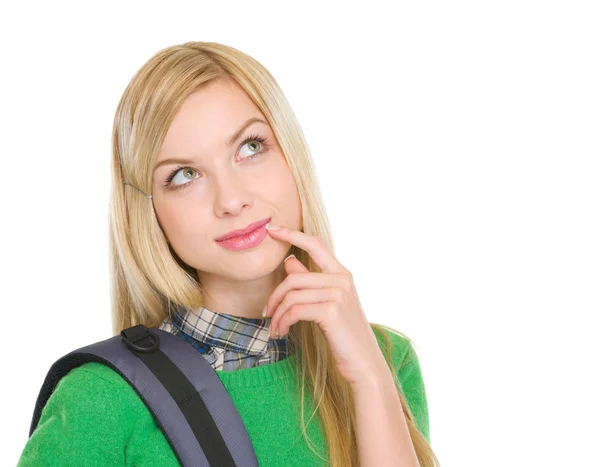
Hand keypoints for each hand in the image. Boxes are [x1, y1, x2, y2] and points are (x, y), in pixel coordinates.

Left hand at [264, 223, 389, 386]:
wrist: (364, 363)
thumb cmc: (345, 335)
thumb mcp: (327, 304)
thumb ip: (309, 282)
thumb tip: (290, 261)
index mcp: (342, 274)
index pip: (314, 244)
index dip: (292, 234)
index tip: (271, 229)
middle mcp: (341, 279)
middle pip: (294, 276)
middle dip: (274, 296)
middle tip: (266, 313)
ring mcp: (338, 294)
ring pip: (291, 295)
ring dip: (277, 314)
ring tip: (275, 329)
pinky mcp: (330, 311)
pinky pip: (294, 310)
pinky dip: (283, 322)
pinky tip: (282, 332)